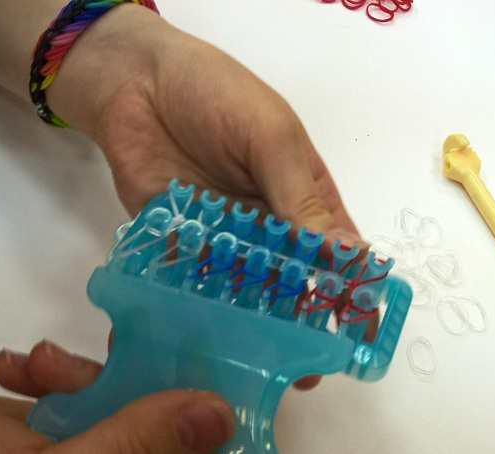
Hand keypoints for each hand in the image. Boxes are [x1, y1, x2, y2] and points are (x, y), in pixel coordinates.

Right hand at [0, 341, 234, 453]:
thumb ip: (136, 445)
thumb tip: (218, 418)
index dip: (212, 423)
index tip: (222, 368)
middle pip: (166, 425)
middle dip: (141, 380)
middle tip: (127, 340)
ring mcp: (88, 452)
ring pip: (120, 399)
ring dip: (79, 371)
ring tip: (31, 363)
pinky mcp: (55, 429)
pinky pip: (77, 392)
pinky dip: (47, 373)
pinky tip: (10, 367)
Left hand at [48, 7, 369, 388]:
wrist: (135, 84)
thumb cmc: (217, 95)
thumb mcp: (270, 137)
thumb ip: (299, 197)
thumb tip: (344, 257)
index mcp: (303, 195)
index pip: (337, 252)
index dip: (351, 290)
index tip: (359, 334)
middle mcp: (269, 225)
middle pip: (292, 281)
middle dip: (301, 322)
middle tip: (304, 366)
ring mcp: (225, 238)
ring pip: (246, 291)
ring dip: (253, 324)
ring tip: (256, 363)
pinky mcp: (182, 244)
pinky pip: (194, 284)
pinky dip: (199, 310)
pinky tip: (202, 338)